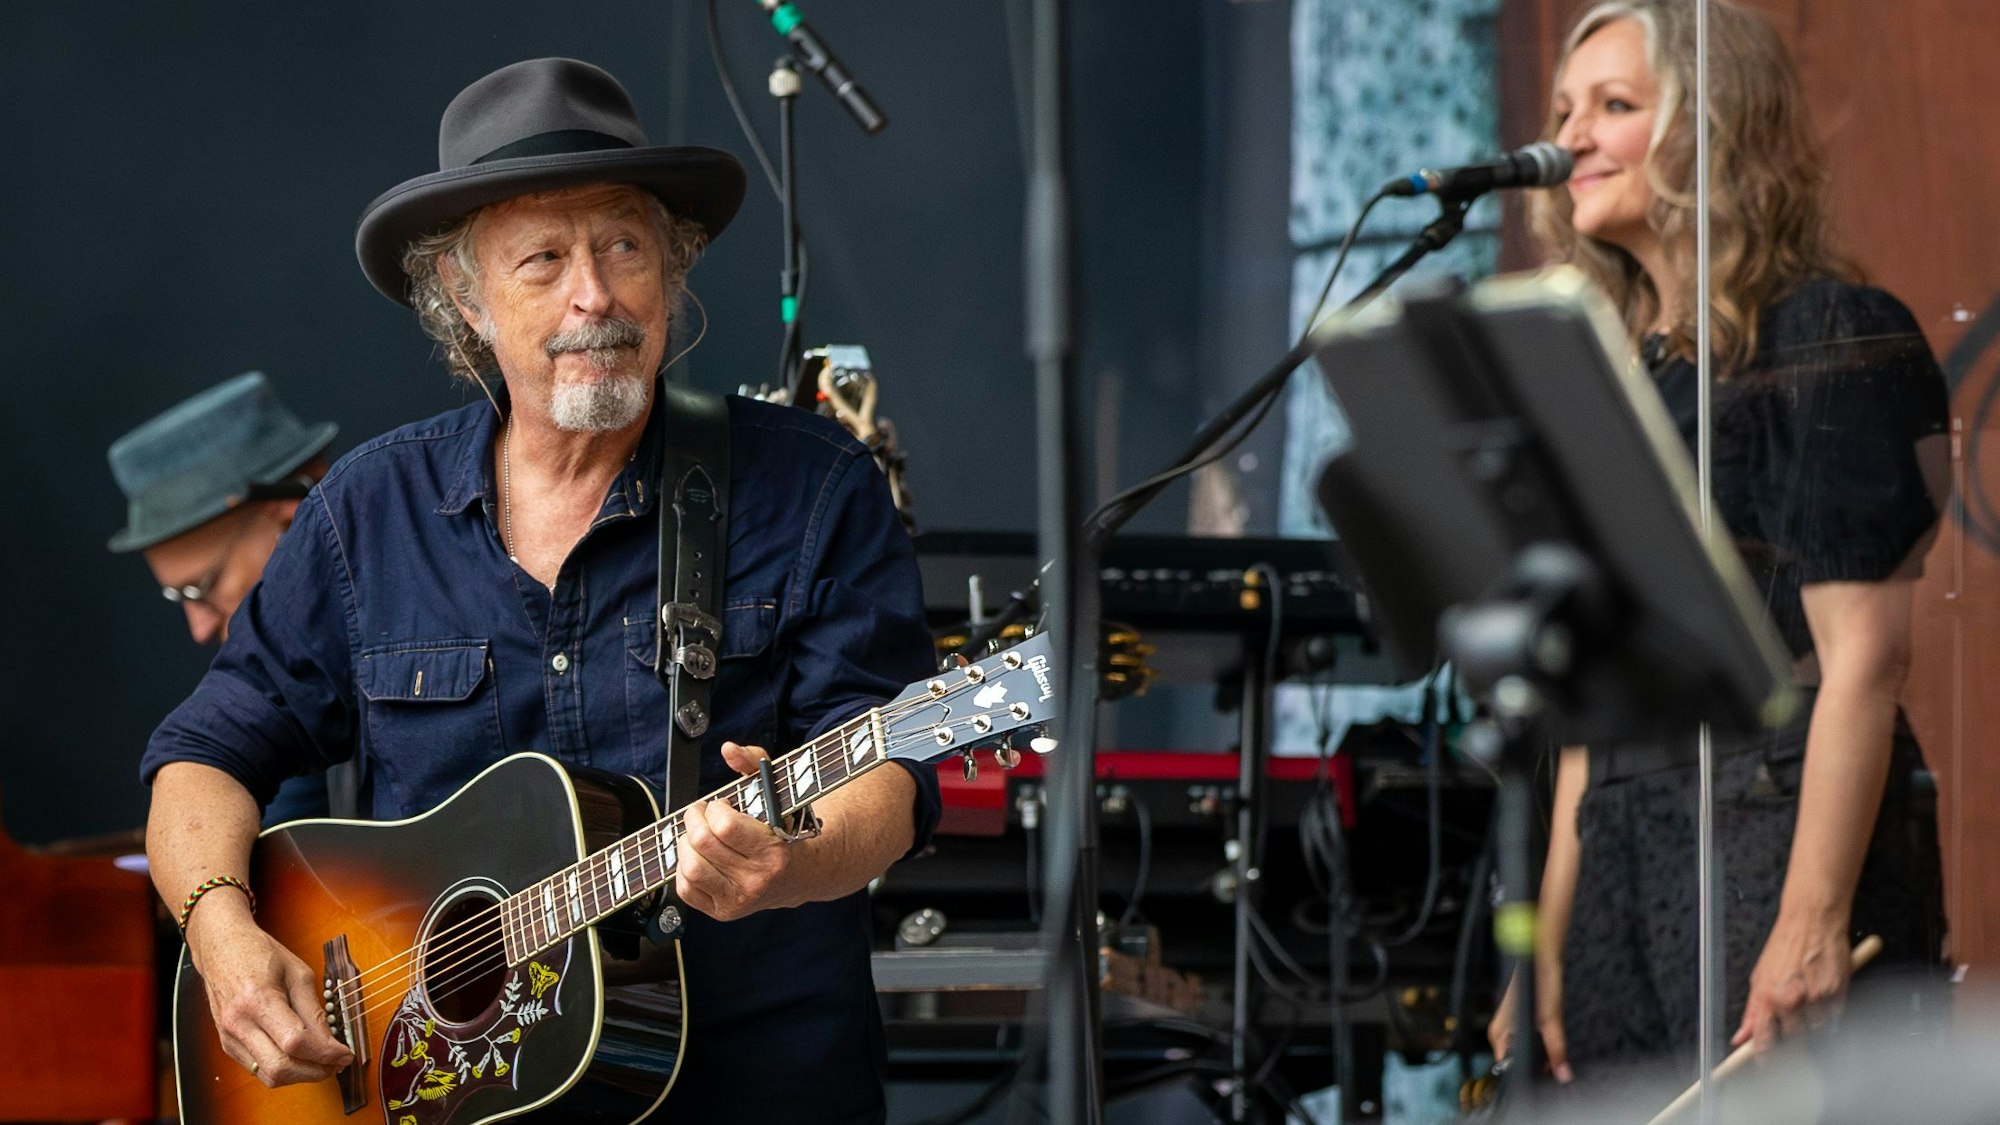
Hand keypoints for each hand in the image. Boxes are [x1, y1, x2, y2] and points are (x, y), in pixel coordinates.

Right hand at [185, 894, 353, 1085]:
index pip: (295, 1042)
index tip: (346, 1054)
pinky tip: (299, 1057)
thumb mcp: (298, 973)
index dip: (325, 1053)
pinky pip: (258, 1069)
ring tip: (321, 1062)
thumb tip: (331, 1042)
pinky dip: (283, 1069)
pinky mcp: (227, 1044)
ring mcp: (229, 1037)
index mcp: (257, 999)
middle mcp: (238, 1023)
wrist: (221, 947)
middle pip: (280, 1068)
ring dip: (299, 1075)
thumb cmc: (259, 953)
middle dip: (314, 1072)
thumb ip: (314, 1010)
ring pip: (268, 1076)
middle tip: (336, 1063)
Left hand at [676, 742, 808, 921]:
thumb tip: (729, 749)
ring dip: (685, 843)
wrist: (801, 874)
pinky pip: (685, 889)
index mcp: (773, 851)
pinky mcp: (723, 912)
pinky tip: (699, 857)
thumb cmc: (784, 828)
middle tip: (701, 813)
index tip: (721, 805)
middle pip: (702, 843)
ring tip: (698, 835)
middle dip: (694, 818)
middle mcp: (756, 880)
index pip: (724, 827)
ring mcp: (738, 900)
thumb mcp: (776, 791)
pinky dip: (684, 869)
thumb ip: (754, 762)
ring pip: (689, 867)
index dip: (715, 809)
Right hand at [1489, 968, 1572, 1083]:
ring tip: (1556, 1053)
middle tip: (1557, 1067)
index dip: (1530, 1075)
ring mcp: (1512, 1027)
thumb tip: (1563, 1073)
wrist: (1542, 958)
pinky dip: (1544, 1045)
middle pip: (1520, 1062)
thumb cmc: (1537, 980)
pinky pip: (1533, 1042)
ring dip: (1543, 1056)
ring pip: (1528, 1052)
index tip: (1547, 1080)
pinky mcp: (1522, 1022)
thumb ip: (1556, 1048)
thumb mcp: (1550, 1019)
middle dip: (1539, 1066)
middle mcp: (1502, 1033)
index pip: (1509, 1068)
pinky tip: (1554, 1041)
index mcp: (1499, 1034)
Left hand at [1732, 910, 1851, 1054]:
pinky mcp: (1838, 994)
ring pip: (1816, 1031)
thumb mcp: (1760, 976)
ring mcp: (1817, 999)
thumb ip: (1753, 1011)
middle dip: (1793, 1037)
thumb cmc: (1784, 946)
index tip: (1766, 1066)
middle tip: (1793, 1020)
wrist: (1812, 921)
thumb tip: (1740, 1038)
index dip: (1765, 1058)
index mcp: (1767, 997)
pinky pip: (1835, 1019)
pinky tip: (1822, 993)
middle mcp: (1791, 1001)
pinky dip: (1830, 1012)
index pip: (1765, 1041)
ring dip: (1813, 1022)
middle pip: (1794, 1041)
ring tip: (1808, 997)